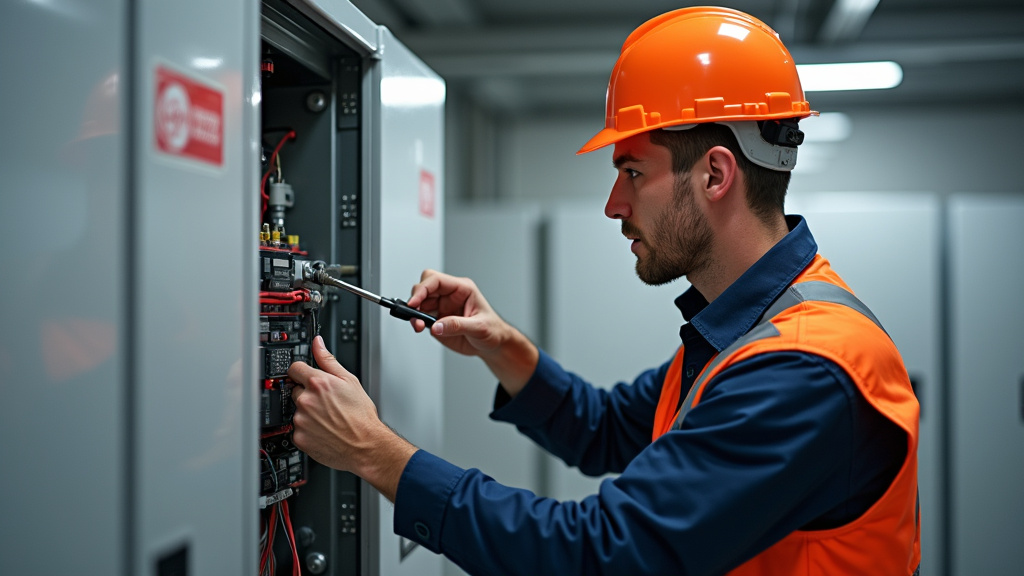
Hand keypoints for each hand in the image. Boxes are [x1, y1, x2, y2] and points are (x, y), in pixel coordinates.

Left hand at [288, 336, 414, 500]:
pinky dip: (308, 430)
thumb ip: (329, 360)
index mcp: (318, 383)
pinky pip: (298, 430)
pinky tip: (323, 430)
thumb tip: (317, 343)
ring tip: (328, 419)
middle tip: (326, 403)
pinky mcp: (299, 438)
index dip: (302, 372)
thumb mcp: (350, 381)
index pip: (295, 368)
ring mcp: (301, 420)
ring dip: (308, 413)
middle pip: (296, 390)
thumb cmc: (361, 416)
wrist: (365, 445)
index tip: (305, 377)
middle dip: (308, 394)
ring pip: (298, 411)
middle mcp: (306, 401)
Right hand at [407, 270, 538, 395]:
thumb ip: (457, 326)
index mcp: (462, 289)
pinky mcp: (437, 320)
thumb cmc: (493, 330)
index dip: (423, 289)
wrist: (493, 345)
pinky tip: (419, 327)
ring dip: (414, 313)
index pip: (436, 280)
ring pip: (419, 303)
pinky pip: (420, 316)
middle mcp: (450, 296)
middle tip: (415, 314)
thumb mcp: (479, 327)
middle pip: (424, 288)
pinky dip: (416, 321)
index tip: (414, 302)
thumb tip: (437, 326)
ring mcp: (442, 307)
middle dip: (416, 299)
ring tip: (418, 325)